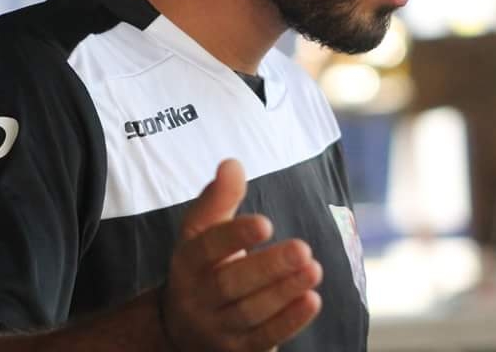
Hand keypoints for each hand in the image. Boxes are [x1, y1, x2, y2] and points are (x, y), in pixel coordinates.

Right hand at [162, 159, 322, 350]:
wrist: (181, 328)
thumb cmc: (202, 265)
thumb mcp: (201, 230)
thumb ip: (219, 196)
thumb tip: (232, 163)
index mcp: (188, 261)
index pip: (207, 248)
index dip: (235, 236)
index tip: (265, 222)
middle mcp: (198, 297)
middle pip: (230, 284)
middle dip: (268, 267)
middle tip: (303, 248)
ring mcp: (218, 328)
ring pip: (250, 313)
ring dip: (284, 292)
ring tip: (314, 269)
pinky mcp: (237, 351)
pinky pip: (263, 339)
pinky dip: (289, 322)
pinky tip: (312, 300)